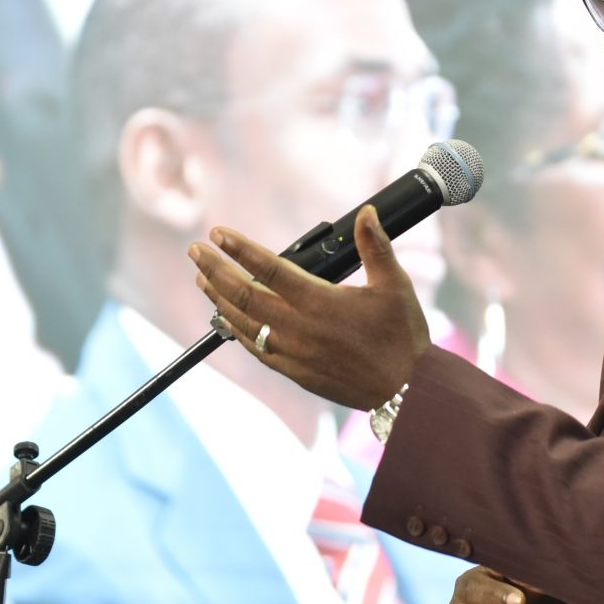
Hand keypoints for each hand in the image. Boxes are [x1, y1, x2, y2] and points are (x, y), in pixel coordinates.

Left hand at [189, 204, 430, 411]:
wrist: (407, 390)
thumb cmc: (403, 336)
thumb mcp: (394, 285)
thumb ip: (375, 246)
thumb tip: (367, 213)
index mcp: (320, 302)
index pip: (269, 269)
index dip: (240, 249)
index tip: (218, 235)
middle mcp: (300, 328)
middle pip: (244, 295)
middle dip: (215, 271)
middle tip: (196, 252)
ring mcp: (293, 353)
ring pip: (243, 323)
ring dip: (219, 299)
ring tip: (202, 280)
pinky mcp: (295, 372)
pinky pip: (256, 348)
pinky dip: (237, 330)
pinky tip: (228, 318)